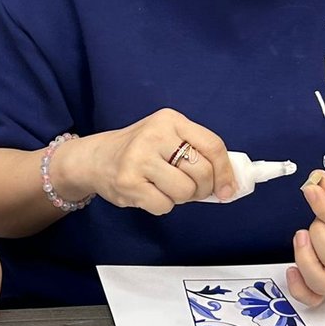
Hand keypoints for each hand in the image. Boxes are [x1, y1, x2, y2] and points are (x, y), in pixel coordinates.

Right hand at [54, 108, 232, 214]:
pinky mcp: (128, 181)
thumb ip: (197, 154)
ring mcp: (139, 157)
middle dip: (203, 189)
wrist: (95, 159)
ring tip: (165, 188)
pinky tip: (149, 193)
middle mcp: (155, 134)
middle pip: (202, 171)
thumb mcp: (168, 139)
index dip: (225, 172)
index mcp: (170, 120)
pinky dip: (162, 205)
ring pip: (185, 191)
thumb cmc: (140, 152)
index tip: (227, 189)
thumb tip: (229, 186)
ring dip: (181, 198)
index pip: (212, 145)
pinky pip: (165, 205)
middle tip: (192, 190)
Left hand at [286, 173, 324, 306]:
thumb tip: (315, 183)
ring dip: (305, 258)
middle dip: (318, 233)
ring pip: (323, 281)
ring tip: (302, 237)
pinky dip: (300, 288)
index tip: (311, 191)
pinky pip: (316, 296)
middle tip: (319, 218)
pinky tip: (292, 270)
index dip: (324, 208)